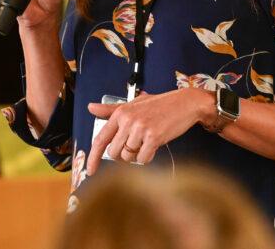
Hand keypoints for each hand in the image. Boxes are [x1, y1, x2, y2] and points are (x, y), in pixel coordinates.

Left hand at [86, 88, 208, 173]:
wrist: (185, 103)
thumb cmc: (159, 105)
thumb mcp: (133, 104)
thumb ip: (111, 109)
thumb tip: (90, 107)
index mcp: (120, 112)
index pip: (100, 138)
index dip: (93, 157)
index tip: (89, 170)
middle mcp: (128, 120)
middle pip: (114, 152)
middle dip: (122, 155)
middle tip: (135, 146)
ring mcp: (140, 128)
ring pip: (128, 157)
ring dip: (136, 155)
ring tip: (146, 142)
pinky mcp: (153, 137)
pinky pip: (143, 159)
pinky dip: (148, 157)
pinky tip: (154, 146)